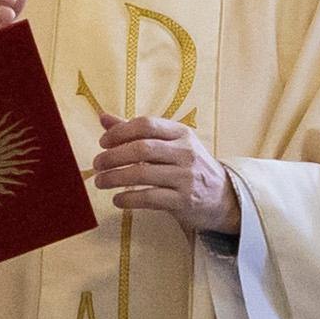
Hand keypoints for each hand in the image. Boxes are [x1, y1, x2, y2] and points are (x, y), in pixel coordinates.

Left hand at [92, 114, 232, 230]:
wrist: (222, 197)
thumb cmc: (189, 167)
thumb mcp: (170, 144)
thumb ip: (137, 132)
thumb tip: (103, 118)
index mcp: (181, 133)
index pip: (147, 124)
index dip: (120, 132)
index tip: (103, 142)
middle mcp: (185, 152)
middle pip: (142, 149)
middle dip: (113, 156)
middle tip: (97, 164)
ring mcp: (186, 177)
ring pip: (143, 174)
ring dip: (115, 178)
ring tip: (100, 182)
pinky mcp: (184, 200)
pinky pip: (150, 198)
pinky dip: (128, 199)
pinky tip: (117, 200)